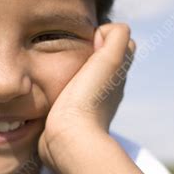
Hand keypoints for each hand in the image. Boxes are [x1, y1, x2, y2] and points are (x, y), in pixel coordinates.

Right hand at [38, 22, 135, 173]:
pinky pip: (67, 95)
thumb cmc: (88, 100)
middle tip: (73, 53)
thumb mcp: (110, 59)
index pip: (122, 46)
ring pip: (85, 78)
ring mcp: (88, 105)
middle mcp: (108, 91)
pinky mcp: (68, 118)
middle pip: (103, 61)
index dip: (107, 36)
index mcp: (118, 75)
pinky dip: (61, 88)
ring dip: (73, 70)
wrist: (68, 141)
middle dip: (90, 51)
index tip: (88, 41)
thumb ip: (116, 36)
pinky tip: (52, 91)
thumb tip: (103, 32)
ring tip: (60, 70)